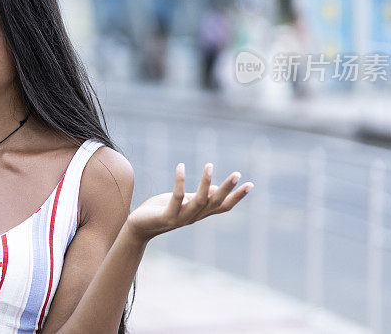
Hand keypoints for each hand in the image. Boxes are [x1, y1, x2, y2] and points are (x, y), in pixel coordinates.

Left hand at [125, 162, 252, 242]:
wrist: (139, 226)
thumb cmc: (161, 210)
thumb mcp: (182, 202)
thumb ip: (198, 197)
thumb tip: (215, 190)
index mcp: (199, 213)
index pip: (222, 206)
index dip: (236, 197)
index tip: (250, 185)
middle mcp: (193, 217)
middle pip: (214, 203)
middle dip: (227, 189)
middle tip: (237, 174)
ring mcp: (181, 218)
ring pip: (199, 201)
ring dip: (205, 183)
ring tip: (209, 165)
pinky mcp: (166, 216)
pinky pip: (176, 197)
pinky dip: (179, 181)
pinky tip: (180, 166)